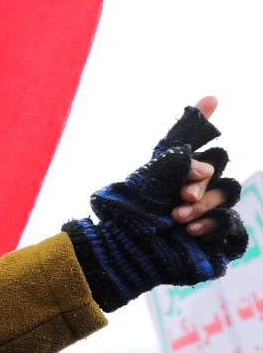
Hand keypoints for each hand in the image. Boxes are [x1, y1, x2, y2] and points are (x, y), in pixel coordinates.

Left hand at [63, 98, 247, 312]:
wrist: (121, 254)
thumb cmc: (129, 219)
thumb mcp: (146, 183)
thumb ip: (173, 160)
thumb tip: (206, 146)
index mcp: (174, 170)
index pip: (194, 140)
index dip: (202, 119)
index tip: (210, 98)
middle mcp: (195, 186)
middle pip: (216, 168)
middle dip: (200, 179)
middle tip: (182, 194)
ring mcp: (208, 210)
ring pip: (226, 195)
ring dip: (204, 203)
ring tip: (177, 217)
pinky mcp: (216, 237)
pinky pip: (231, 226)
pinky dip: (215, 225)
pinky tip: (192, 231)